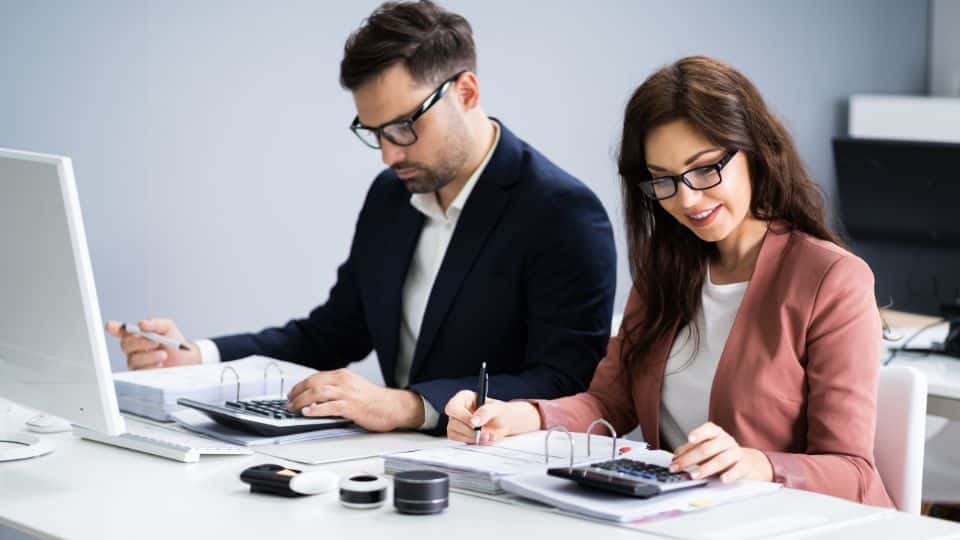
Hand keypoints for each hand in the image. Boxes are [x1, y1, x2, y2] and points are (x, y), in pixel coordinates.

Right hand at [105, 319, 200, 369]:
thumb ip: (155, 323)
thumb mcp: (167, 327)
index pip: (120, 331)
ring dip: (149, 356)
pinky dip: (151, 366)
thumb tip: (142, 324)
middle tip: (156, 342)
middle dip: (140, 343)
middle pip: (125, 345)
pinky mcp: (141, 373)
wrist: (186, 359)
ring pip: (133, 359)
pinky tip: (160, 364)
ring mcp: (135, 361)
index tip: (111, 325)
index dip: (113, 328)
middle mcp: (133, 348)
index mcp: (137, 334)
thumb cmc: (174, 342)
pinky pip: (140, 371)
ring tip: (163, 355)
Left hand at [286, 369, 424, 431]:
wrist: (394, 407)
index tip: (292, 393)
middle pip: (313, 383)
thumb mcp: (353, 387)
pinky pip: (329, 406)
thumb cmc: (375, 400)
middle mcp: (344, 381)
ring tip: (294, 408)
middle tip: (289, 402)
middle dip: (297, 393)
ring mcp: (348, 394)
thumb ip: (336, 390)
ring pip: (318, 393)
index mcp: (343, 376)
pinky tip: (308, 413)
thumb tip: (316, 398)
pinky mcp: (352, 407)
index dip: (300, 386)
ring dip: (302, 401)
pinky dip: (316, 409)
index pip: (315, 377)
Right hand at [444, 390, 540, 443]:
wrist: (506, 424)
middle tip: (483, 433)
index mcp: (464, 398)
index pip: (453, 407)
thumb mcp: (497, 409)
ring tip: (486, 436)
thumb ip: (485, 412)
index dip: (461, 416)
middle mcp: (458, 410)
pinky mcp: (459, 434)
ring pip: (453, 432)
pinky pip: (458, 440)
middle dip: (469, 430)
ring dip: (470, 437)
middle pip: (453, 422)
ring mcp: (457, 422)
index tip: (474, 424)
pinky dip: (470, 441)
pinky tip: (481, 439)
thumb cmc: (501, 412)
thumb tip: (474, 421)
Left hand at [670, 422, 772, 482]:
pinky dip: (729, 475)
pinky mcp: (743, 466)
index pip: (708, 429)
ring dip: (705, 468)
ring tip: (693, 475)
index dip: (698, 433)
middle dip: (690, 458)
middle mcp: (726, 441)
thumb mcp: (705, 447)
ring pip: (721, 460)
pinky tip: (722, 479)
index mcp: (716, 433)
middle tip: (678, 466)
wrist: (745, 461)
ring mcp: (735, 453)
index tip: (689, 439)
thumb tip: (676, 457)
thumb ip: (690, 450)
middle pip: (708, 448)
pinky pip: (737, 470)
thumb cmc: (719, 453)